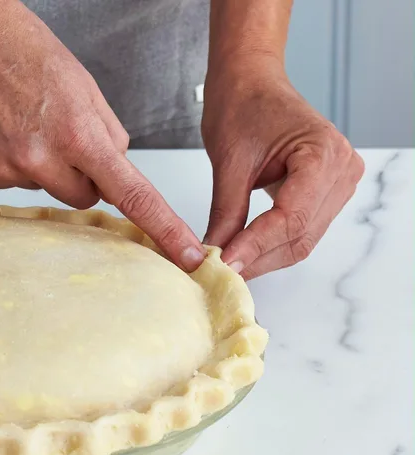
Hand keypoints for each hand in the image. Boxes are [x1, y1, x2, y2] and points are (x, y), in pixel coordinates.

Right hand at [0, 0, 204, 270]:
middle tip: (59, 133)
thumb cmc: (19, 46)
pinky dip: (5, 161)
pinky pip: (5, 182)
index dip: (162, 227)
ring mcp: (0, 169)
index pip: (131, 193)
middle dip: (81, 175)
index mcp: (76, 134)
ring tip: (18, 119)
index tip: (185, 255)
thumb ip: (107, 135)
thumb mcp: (82, 85)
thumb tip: (116, 172)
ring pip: (40, 188)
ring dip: (38, 164)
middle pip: (81, 197)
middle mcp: (36, 159)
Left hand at [201, 57, 364, 278]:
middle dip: (258, 257)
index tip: (225, 263)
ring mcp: (339, 181)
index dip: (256, 245)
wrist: (251, 80)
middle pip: (300, 234)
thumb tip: (216, 254)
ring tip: (228, 264)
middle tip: (221, 272)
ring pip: (302, 238)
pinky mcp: (326, 189)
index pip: (291, 217)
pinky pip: (301, 227)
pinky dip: (271, 242)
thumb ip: (226, 212)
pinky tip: (243, 250)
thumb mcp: (229, 162)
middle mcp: (342, 169)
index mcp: (323, 154)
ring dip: (264, 255)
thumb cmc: (242, 105)